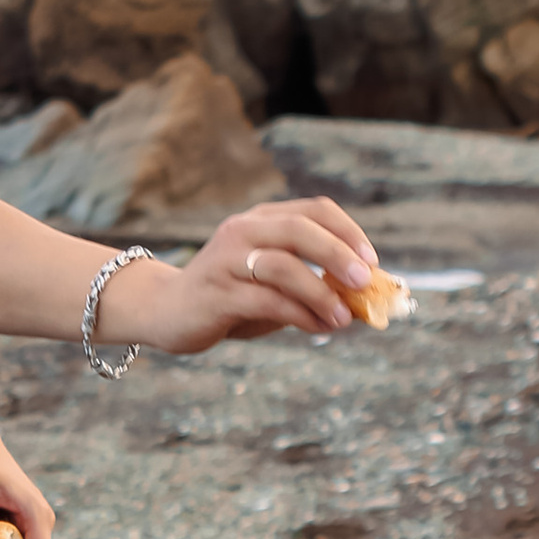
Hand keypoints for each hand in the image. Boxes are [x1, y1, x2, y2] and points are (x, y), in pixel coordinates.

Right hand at [108, 198, 382, 356]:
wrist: (166, 311)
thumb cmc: (231, 298)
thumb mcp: (273, 286)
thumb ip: (311, 286)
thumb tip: (363, 303)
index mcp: (261, 220)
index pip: (314, 210)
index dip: (348, 232)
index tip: (372, 261)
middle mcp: (243, 231)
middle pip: (299, 229)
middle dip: (339, 254)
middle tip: (366, 281)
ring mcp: (226, 260)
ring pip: (282, 266)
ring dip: (320, 292)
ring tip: (342, 318)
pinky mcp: (216, 293)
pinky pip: (266, 300)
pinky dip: (299, 315)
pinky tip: (317, 328)